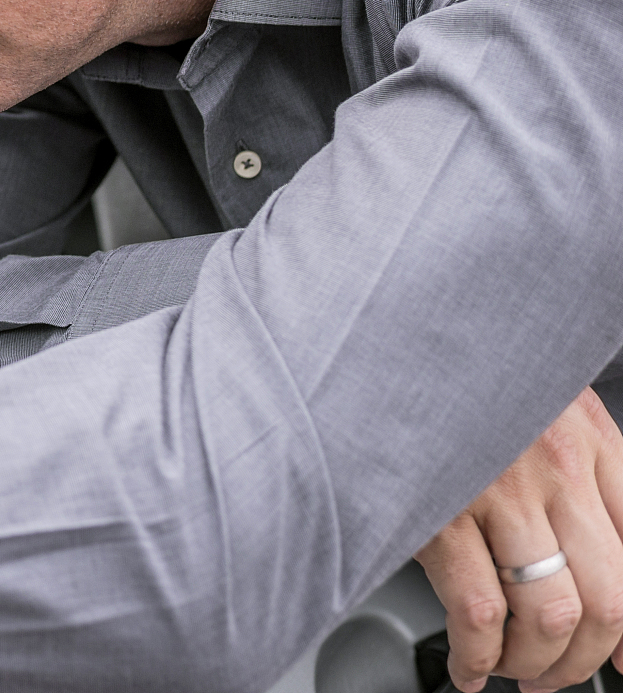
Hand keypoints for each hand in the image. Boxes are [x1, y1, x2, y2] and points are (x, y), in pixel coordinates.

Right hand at [416, 388, 622, 691]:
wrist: (393, 334)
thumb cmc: (463, 374)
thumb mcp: (546, 408)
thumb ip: (591, 485)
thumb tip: (613, 599)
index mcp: (591, 442)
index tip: (616, 657)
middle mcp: (557, 469)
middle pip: (606, 603)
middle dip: (581, 661)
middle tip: (554, 675)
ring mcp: (499, 491)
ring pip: (550, 614)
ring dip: (534, 665)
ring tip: (513, 671)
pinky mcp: (440, 509)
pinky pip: (479, 610)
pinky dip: (478, 655)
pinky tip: (468, 663)